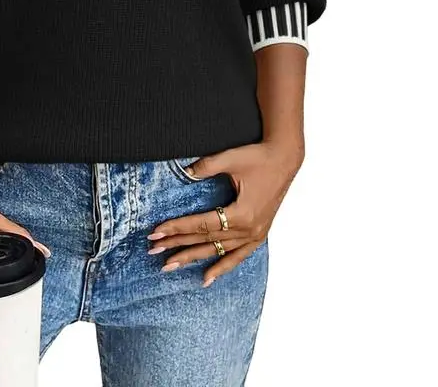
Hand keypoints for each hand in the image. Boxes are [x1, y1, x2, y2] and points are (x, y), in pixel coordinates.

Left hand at [148, 140, 303, 285]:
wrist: (284, 159)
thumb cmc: (258, 157)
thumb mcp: (230, 158)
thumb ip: (205, 167)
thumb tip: (183, 172)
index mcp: (242, 214)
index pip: (201, 224)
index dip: (176, 227)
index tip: (155, 232)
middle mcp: (248, 230)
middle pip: (205, 240)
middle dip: (177, 245)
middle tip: (153, 250)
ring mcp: (255, 235)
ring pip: (217, 251)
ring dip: (193, 258)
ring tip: (169, 265)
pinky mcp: (258, 234)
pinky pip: (238, 256)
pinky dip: (222, 267)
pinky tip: (206, 279)